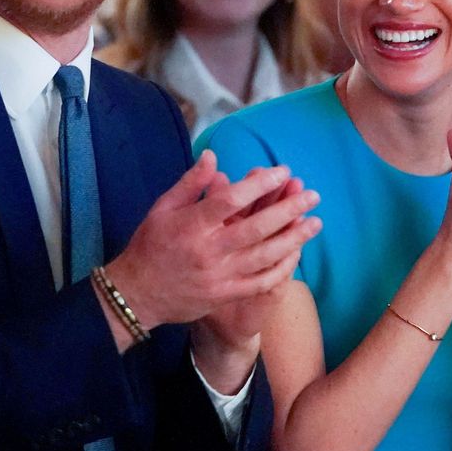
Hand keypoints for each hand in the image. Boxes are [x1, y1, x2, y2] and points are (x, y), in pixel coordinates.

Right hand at [105, 151, 320, 330]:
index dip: (259, 184)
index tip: (282, 171)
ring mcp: (218, 275)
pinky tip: (296, 255)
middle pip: (256, 227)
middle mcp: (208, 250)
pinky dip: (281, 269)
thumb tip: (213, 155)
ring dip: (293, 238)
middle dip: (288, 209)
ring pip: (264, 255)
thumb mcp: (163, 208)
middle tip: (312, 195)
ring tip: (315, 223)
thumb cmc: (150, 245)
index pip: (231, 200)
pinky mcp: (225, 295)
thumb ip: (191, 183)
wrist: (136, 294)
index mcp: (191, 224)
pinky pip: (260, 282)